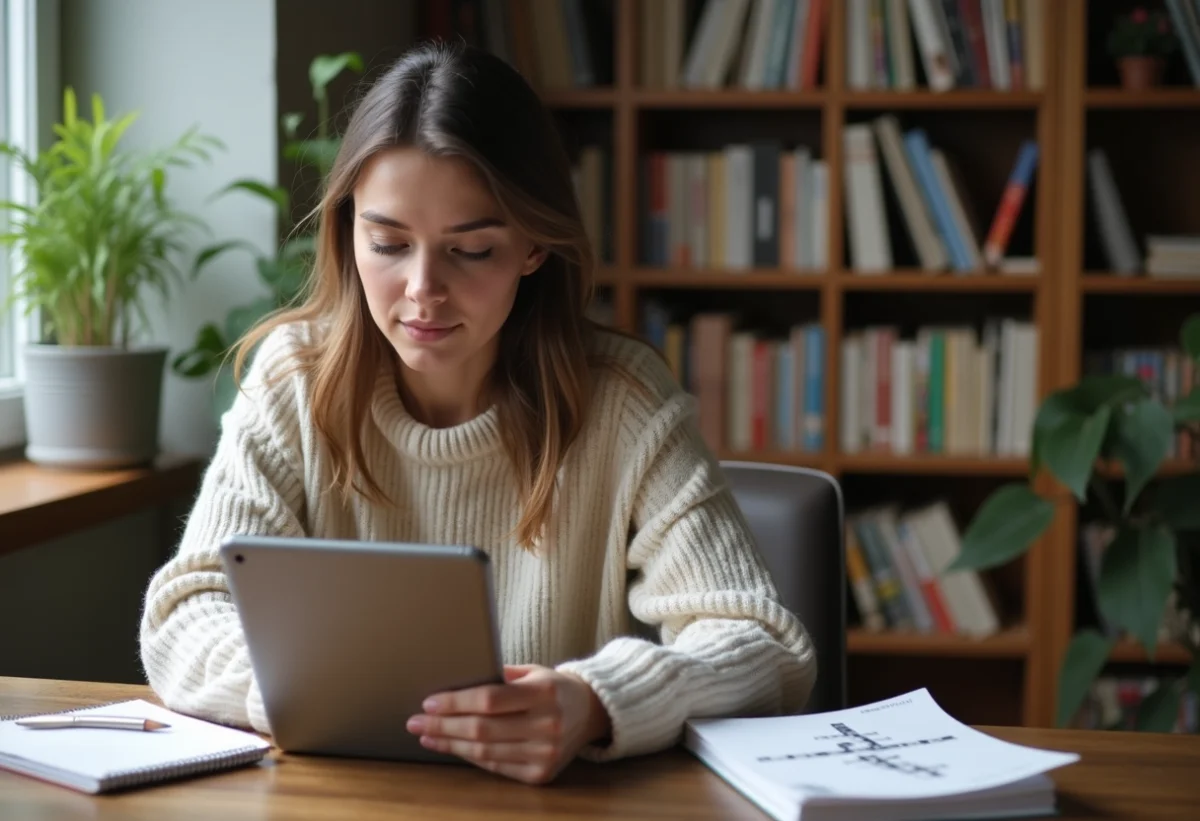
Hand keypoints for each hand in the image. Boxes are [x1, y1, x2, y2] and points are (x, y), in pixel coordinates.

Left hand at [406, 664, 610, 784]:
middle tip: (415, 722)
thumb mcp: (532, 672)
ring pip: (485, 751)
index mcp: (544, 693)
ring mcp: (545, 753)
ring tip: (427, 736)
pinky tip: (453, 748)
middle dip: (443, 726)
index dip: (456, 703)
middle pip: (482, 729)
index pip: (490, 700)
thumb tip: (453, 682)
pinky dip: (470, 757)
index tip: (429, 702)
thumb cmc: (552, 688)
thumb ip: (498, 676)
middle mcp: (547, 725)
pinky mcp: (542, 773)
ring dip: (450, 744)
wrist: (591, 712)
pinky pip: (496, 766)